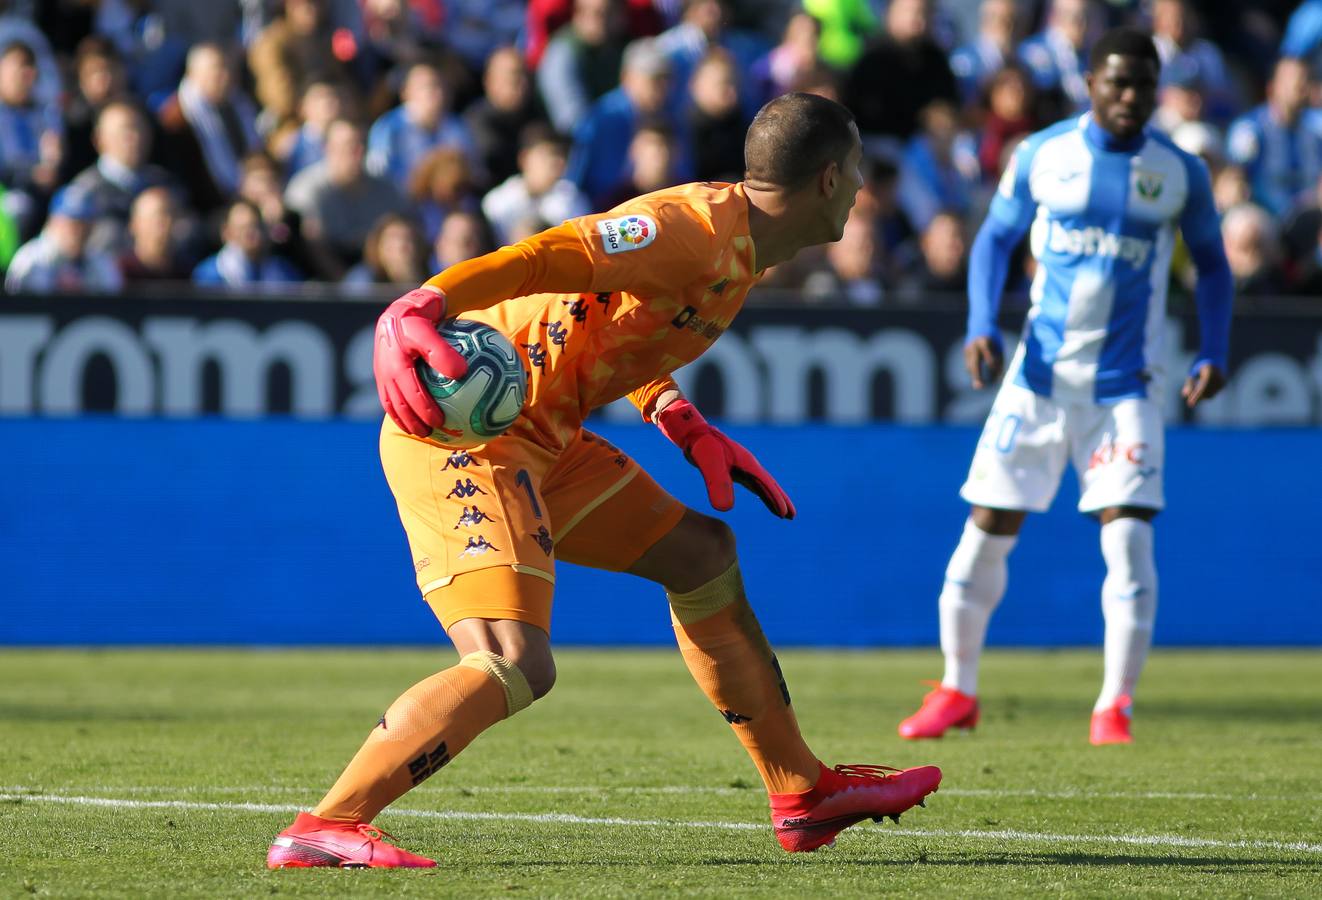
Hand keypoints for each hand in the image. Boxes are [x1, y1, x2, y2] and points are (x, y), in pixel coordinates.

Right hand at [373, 287, 467, 436]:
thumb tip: (462, 373)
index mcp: (395, 364)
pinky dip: (402, 410)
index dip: (425, 411)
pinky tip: (417, 416)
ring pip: (392, 404)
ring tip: (422, 432)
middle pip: (399, 405)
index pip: (412, 394)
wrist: (403, 309)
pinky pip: (391, 396)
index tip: (442, 423)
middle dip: (413, 423)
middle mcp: (385, 371)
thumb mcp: (430, 331)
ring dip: (405, 420)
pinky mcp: (382, 373)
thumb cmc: (421, 319)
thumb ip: (443, 353)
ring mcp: (381, 373)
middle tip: (432, 434)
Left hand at [655, 399, 794, 518]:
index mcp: (747, 463)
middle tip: (792, 516)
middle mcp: (748, 464)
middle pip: (770, 484)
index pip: (765, 484)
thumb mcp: (708, 464)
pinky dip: (761, 492)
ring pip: (762, 485)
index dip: (776, 499)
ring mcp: (742, 465)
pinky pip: (752, 483)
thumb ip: (718, 484)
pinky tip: (763, 497)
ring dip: (773, 498)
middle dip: (781, 500)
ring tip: (783, 513)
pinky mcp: (734, 468)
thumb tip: (725, 510)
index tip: (786, 513)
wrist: (692, 432)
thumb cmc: (701, 445)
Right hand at [964, 335, 1002, 388]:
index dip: (992, 362)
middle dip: (976, 376)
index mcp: (983, 341)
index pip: (986, 354)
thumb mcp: (999, 347)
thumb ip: (1000, 361)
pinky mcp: (965, 352)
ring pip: (970, 366)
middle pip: (973, 363)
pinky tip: (978, 377)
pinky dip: (975, 371)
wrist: (980, 324)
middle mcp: (973, 346)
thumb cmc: (994, 337)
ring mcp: (967, 350)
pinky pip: (970, 364)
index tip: (996, 370)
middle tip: (979, 387)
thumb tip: (999, 378)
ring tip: (979, 385)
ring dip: (975, 376)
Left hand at [1181, 362, 1226, 407]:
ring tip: (1195, 390)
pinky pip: (1213, 392)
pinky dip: (1206, 393)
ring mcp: (1222, 380)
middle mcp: (1218, 377)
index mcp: (1209, 372)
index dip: (1195, 397)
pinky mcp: (1223, 383)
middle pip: (1206, 393)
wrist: (1215, 355)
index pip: (1202, 388)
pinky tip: (1201, 389)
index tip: (1189, 404)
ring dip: (1201, 396)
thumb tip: (1184, 395)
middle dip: (1197, 397)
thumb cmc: (1200, 363)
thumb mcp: (1192, 372)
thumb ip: (1189, 383)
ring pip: (1210, 395)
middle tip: (1190, 401)